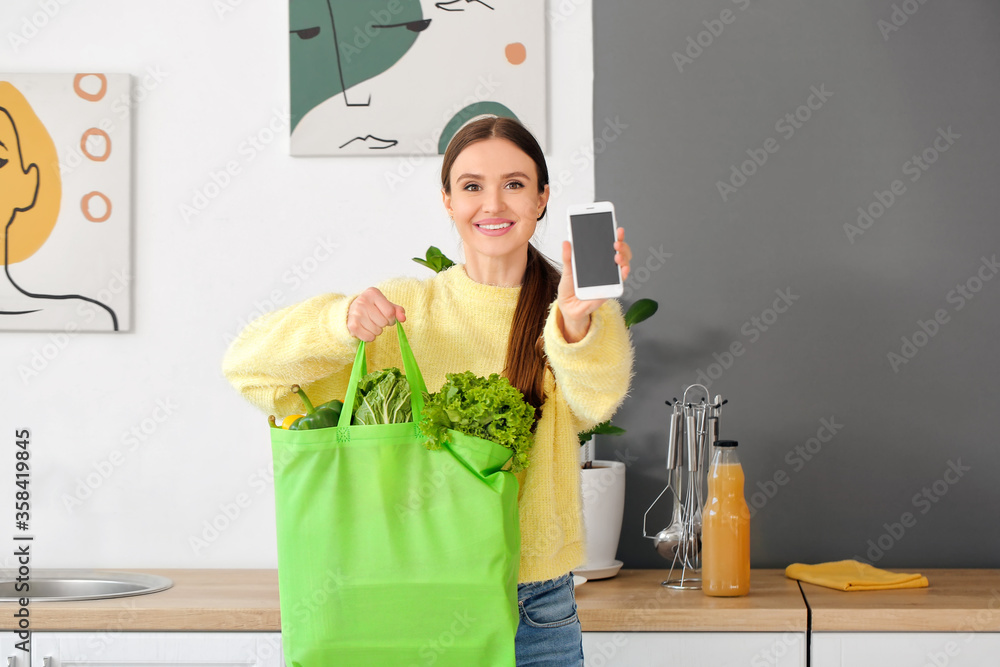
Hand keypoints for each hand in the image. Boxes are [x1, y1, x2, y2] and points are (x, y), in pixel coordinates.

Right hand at [347, 287, 405, 341]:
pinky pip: (369, 337)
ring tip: (371, 324)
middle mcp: (363, 301)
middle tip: (377, 320)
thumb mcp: (386, 305)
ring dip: (377, 331)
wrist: (351, 311)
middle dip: (383, 324)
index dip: (391, 319)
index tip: (387, 318)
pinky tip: (366, 329)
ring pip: (377, 331)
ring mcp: (356, 313)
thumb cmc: (373, 308)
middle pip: (383, 322)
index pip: (390, 312)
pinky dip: (370, 337)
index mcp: (373, 293)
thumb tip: (403, 318)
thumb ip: (397, 311)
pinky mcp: (352, 325)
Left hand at [557, 226, 631, 342]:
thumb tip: (567, 242)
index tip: (617, 228)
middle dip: (622, 245)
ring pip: (623, 265)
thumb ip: (568, 257)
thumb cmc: (570, 287)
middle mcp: (606, 268)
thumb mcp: (567, 270)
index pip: (609, 244)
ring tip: (617, 256)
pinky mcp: (610, 290)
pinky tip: (622, 270)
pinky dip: (622, 275)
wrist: (569, 307)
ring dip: (624, 259)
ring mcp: (610, 279)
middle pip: (621, 253)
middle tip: (615, 243)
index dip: (615, 235)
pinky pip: (620, 282)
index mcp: (597, 260)